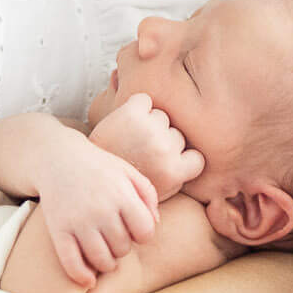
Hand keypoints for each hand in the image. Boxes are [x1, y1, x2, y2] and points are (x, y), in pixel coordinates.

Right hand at [33, 135, 160, 287]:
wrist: (56, 158)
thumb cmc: (97, 166)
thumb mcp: (127, 171)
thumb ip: (147, 194)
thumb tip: (155, 224)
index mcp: (121, 195)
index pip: (145, 233)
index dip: (142, 234)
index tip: (133, 229)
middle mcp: (101, 210)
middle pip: (123, 248)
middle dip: (122, 246)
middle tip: (114, 236)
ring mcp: (78, 221)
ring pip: (102, 261)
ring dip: (107, 263)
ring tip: (105, 254)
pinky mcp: (58, 230)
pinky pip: (72, 263)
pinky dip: (82, 276)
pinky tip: (89, 279)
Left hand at [88, 92, 204, 201]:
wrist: (86, 178)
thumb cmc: (122, 184)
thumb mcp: (158, 192)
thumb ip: (179, 179)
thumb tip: (206, 181)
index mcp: (174, 171)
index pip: (197, 157)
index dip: (182, 159)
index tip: (169, 163)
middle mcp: (165, 149)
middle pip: (177, 135)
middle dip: (163, 142)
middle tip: (142, 152)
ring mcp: (149, 130)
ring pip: (162, 117)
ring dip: (150, 123)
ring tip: (132, 137)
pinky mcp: (132, 113)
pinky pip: (144, 100)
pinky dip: (136, 106)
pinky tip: (127, 121)